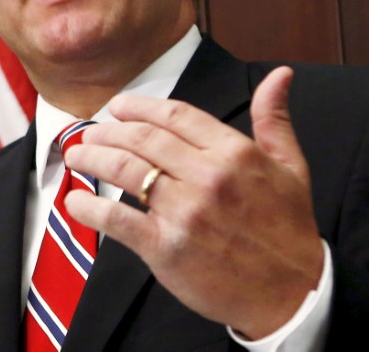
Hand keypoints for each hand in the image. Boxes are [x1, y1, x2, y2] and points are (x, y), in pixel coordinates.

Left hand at [63, 66, 324, 338]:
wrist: (292, 292)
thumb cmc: (288, 227)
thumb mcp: (291, 165)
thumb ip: (273, 118)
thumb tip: (280, 74)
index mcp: (234, 152)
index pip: (175, 115)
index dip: (139, 107)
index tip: (118, 107)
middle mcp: (207, 176)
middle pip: (143, 139)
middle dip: (109, 131)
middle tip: (91, 132)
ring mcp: (184, 212)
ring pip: (124, 170)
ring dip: (93, 157)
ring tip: (77, 154)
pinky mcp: (165, 247)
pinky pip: (117, 218)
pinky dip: (90, 208)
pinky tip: (76, 203)